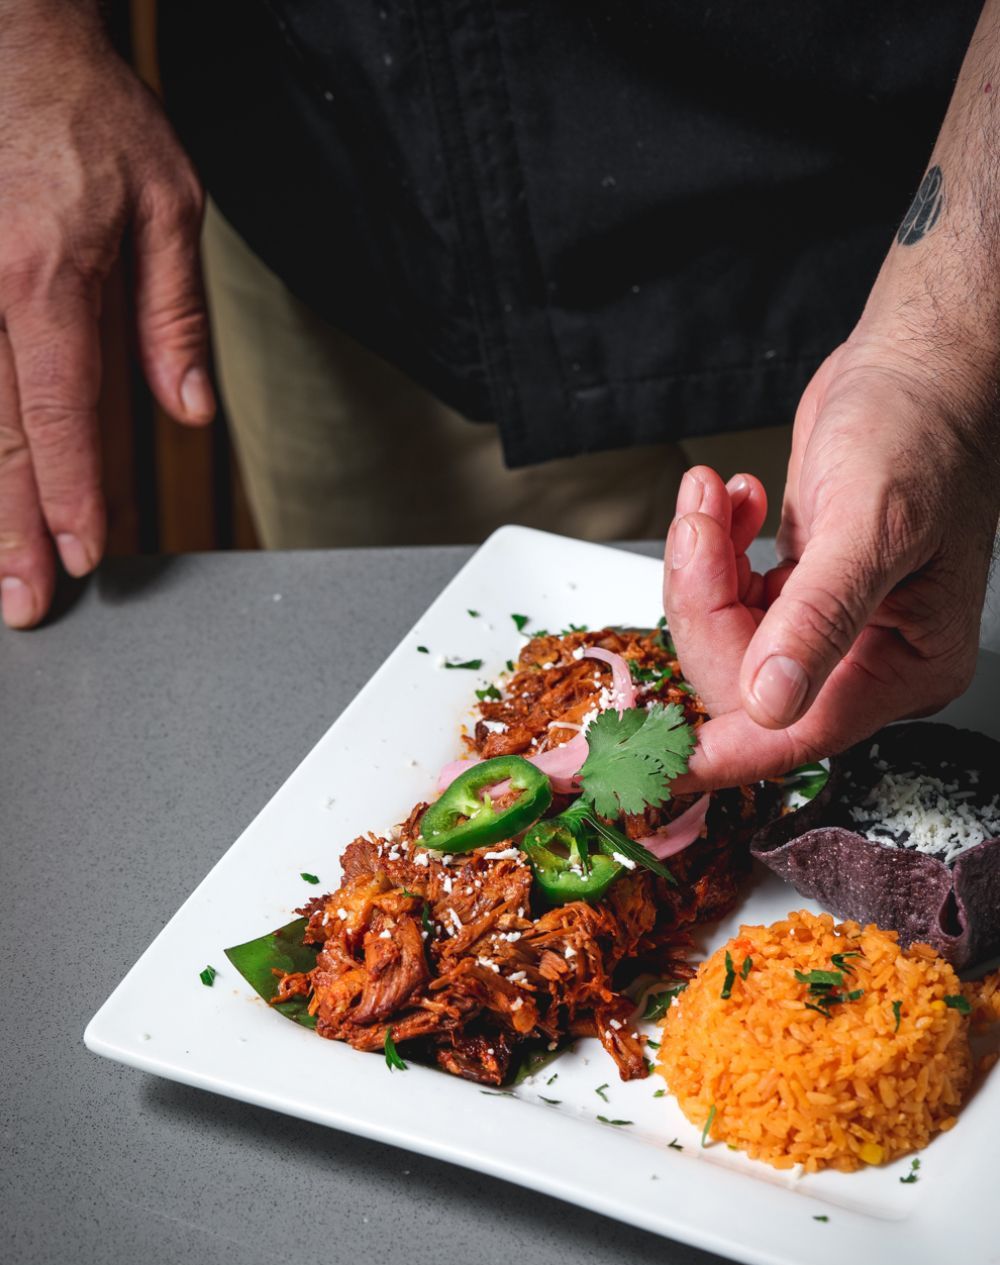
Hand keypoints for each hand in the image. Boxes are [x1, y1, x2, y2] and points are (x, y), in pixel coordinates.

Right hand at [0, 3, 213, 627]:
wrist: (6, 38)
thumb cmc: (86, 114)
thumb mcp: (166, 203)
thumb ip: (171, 316)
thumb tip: (186, 410)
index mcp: (47, 274)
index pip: (60, 410)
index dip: (68, 490)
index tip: (82, 552)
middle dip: (10, 528)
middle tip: (24, 602)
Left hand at [663, 338, 999, 789]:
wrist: (921, 365)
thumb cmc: (924, 428)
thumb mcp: (869, 524)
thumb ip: (819, 617)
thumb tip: (773, 698)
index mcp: (904, 665)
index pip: (794, 736)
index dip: (715, 751)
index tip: (648, 763)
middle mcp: (866, 659)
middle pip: (741, 682)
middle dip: (703, 604)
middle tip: (702, 527)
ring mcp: (828, 627)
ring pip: (723, 638)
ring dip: (701, 567)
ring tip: (714, 500)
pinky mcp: (796, 593)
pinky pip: (726, 601)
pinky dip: (713, 550)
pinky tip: (734, 500)